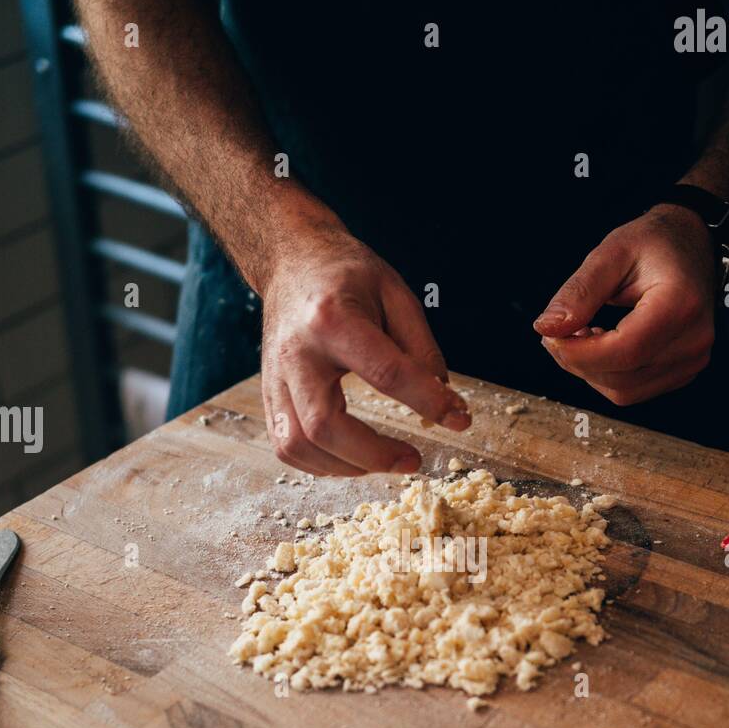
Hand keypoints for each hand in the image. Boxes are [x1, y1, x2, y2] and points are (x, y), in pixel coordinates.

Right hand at [260, 225, 469, 474]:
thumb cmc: (346, 275)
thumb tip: (444, 400)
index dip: (428, 402)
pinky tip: (351, 458)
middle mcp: (296, 353)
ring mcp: (275, 377)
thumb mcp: (395, 293)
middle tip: (413, 460)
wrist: (291, 260)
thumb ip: (421, 347)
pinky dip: (320, 464)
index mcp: (332, 319)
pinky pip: (287, 446)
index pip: (385, 373)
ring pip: (299, 444)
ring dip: (346, 467)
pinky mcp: (269, 394)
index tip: (460, 419)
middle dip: (374, 455)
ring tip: (383, 461)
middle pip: (325, 425)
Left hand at [534, 205, 716, 406]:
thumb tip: (546, 328)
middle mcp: (694, 339)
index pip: (625, 350)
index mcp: (680, 304)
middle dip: (577, 361)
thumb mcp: (611, 254)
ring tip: (580, 334)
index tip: (550, 336)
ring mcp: (692, 360)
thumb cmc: (654, 245)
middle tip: (557, 331)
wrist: (690, 246)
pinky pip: (632, 390)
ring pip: (623, 391)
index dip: (579, 353)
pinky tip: (601, 344)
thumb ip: (579, 292)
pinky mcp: (682, 371)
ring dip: (589, 370)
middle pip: (621, 377)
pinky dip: (605, 374)